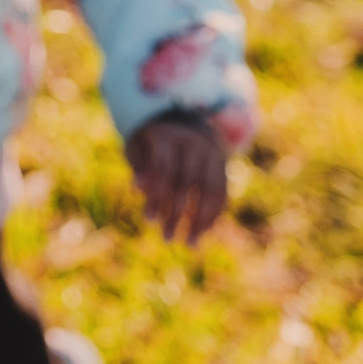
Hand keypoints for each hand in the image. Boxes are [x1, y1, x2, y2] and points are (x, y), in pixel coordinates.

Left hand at [127, 116, 226, 244]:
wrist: (184, 119)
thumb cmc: (153, 140)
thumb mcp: (138, 146)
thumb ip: (139, 166)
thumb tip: (139, 190)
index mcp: (168, 135)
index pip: (163, 168)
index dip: (156, 195)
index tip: (148, 219)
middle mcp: (193, 142)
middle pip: (186, 183)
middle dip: (176, 214)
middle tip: (167, 239)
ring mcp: (212, 152)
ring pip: (209, 191)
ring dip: (200, 221)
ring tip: (190, 244)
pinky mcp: (223, 163)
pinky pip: (222, 192)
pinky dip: (214, 214)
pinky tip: (203, 232)